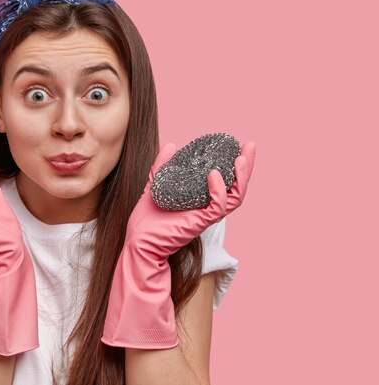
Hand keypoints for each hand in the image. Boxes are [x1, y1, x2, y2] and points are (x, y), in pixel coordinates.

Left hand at [127, 140, 255, 256]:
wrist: (138, 241)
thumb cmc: (146, 220)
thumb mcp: (155, 185)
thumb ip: (162, 166)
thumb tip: (171, 145)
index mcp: (201, 198)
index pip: (226, 180)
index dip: (235, 164)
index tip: (237, 145)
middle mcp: (207, 207)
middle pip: (237, 187)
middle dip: (246, 167)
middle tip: (249, 146)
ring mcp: (205, 216)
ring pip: (234, 198)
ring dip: (241, 178)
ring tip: (241, 159)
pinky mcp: (199, 223)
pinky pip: (216, 208)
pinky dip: (218, 191)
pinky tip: (214, 175)